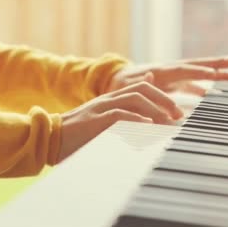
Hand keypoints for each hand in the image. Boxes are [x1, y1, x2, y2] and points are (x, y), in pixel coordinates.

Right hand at [58, 81, 183, 159]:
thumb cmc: (75, 136)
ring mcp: (100, 108)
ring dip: (155, 109)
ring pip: (134, 99)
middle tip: (179, 116)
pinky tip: (148, 126)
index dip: (163, 97)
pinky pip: (118, 115)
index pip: (142, 88)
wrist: (48, 138)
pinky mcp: (94, 121)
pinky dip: (135, 120)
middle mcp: (107, 99)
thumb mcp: (101, 124)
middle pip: (142, 89)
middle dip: (164, 100)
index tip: (177, 112)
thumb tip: (141, 121)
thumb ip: (120, 117)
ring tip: (169, 122)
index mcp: (110, 99)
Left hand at [107, 55, 227, 95]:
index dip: (197, 72)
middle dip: (215, 65)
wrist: (114, 80)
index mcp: (159, 71)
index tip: (213, 73)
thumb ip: (137, 83)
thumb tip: (148, 77)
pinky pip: (191, 85)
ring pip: (197, 74)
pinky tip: (216, 93)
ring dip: (215, 73)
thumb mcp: (124, 85)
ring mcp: (172, 77)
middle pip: (195, 66)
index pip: (181, 70)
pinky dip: (203, 88)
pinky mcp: (172, 84)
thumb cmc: (118, 85)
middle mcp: (169, 71)